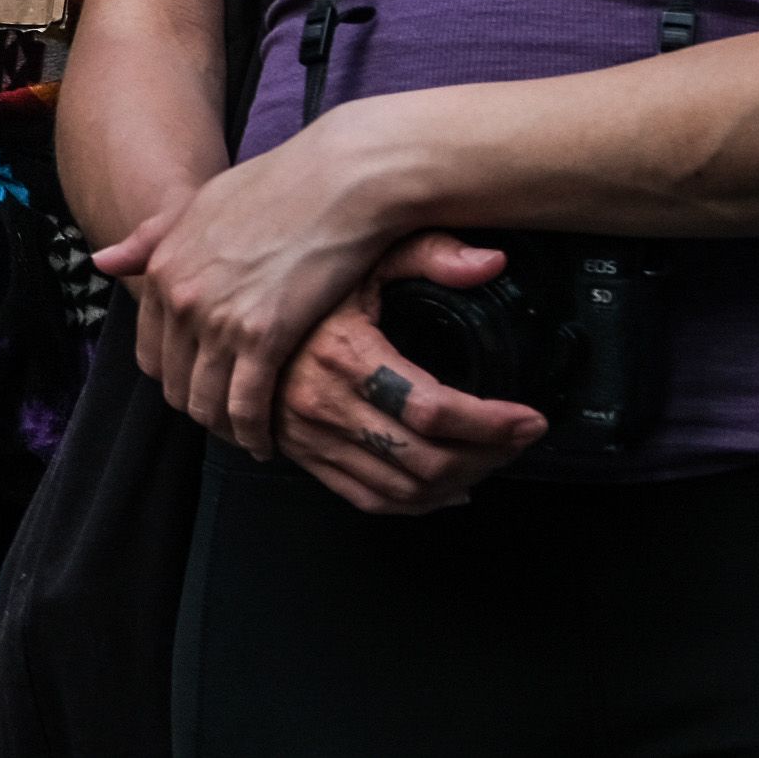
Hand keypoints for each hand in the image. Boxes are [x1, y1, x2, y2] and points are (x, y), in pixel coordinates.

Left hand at [94, 116, 399, 455]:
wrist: (336, 181)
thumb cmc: (278, 188)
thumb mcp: (201, 206)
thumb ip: (151, 239)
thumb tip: (101, 262)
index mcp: (163, 269)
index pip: (151, 354)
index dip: (176, 381)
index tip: (202, 390)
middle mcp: (181, 298)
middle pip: (176, 385)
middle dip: (200, 409)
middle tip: (228, 423)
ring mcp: (218, 319)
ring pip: (207, 403)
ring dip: (226, 430)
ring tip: (248, 438)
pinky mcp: (264, 336)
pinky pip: (247, 406)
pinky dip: (255, 433)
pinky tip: (269, 443)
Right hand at [273, 231, 546, 513]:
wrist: (229, 312)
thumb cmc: (301, 283)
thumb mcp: (360, 258)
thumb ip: (427, 254)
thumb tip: (491, 261)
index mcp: (344, 354)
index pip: (433, 410)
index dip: (494, 423)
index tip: (529, 418)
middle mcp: (323, 403)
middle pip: (426, 461)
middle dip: (488, 456)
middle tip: (517, 438)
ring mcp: (310, 437)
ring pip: (404, 490)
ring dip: (459, 483)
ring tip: (489, 457)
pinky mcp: (304, 456)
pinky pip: (370, 500)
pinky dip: (417, 503)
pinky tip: (446, 484)